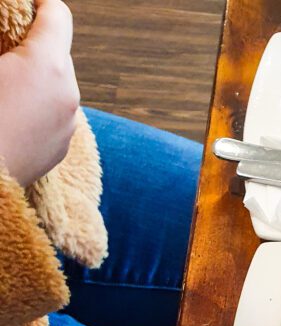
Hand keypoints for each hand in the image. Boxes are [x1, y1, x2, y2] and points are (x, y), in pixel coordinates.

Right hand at [0, 0, 79, 185]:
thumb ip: (2, 39)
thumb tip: (8, 46)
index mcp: (47, 64)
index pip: (57, 14)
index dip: (38, 4)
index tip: (20, 7)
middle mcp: (68, 94)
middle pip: (58, 52)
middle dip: (32, 45)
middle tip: (4, 49)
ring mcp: (68, 125)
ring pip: (57, 85)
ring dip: (35, 78)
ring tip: (6, 86)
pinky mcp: (61, 149)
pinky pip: (54, 115)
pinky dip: (37, 106)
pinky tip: (11, 114)